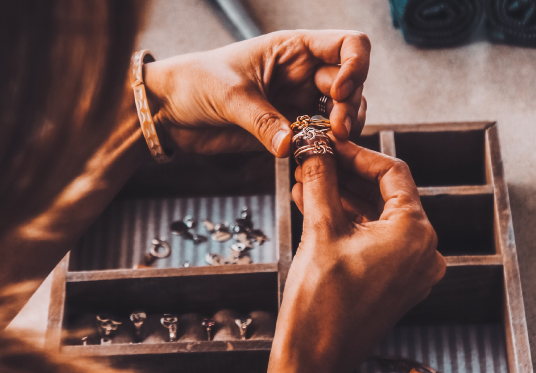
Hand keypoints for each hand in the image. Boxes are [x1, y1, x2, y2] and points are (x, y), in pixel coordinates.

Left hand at [142, 30, 369, 155]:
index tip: (340, 90)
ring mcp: (301, 102)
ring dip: (345, 127)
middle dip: (350, 106)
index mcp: (293, 49)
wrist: (170, 111)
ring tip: (329, 142)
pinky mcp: (292, 130)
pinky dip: (329, 147)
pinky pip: (323, 137)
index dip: (356, 65)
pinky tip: (319, 154)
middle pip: (353, 83)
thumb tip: (290, 145)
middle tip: (335, 129)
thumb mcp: (229, 95)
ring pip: (345, 112)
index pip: (348, 45)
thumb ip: (262, 120)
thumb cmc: (194, 83)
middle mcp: (304, 73)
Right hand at [268, 142, 445, 372]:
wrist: (314, 361)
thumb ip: (321, 182)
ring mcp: (412, 270)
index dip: (357, 154)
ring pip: (378, 218)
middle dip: (346, 176)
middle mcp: (424, 251)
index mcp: (415, 234)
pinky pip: (376, 241)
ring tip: (306, 181)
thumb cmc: (320, 305)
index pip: (392, 174)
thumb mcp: (320, 231)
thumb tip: (314, 149)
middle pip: (386, 195)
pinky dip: (350, 224)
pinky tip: (316, 206)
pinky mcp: (397, 282)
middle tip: (314, 160)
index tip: (329, 144)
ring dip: (343, 198)